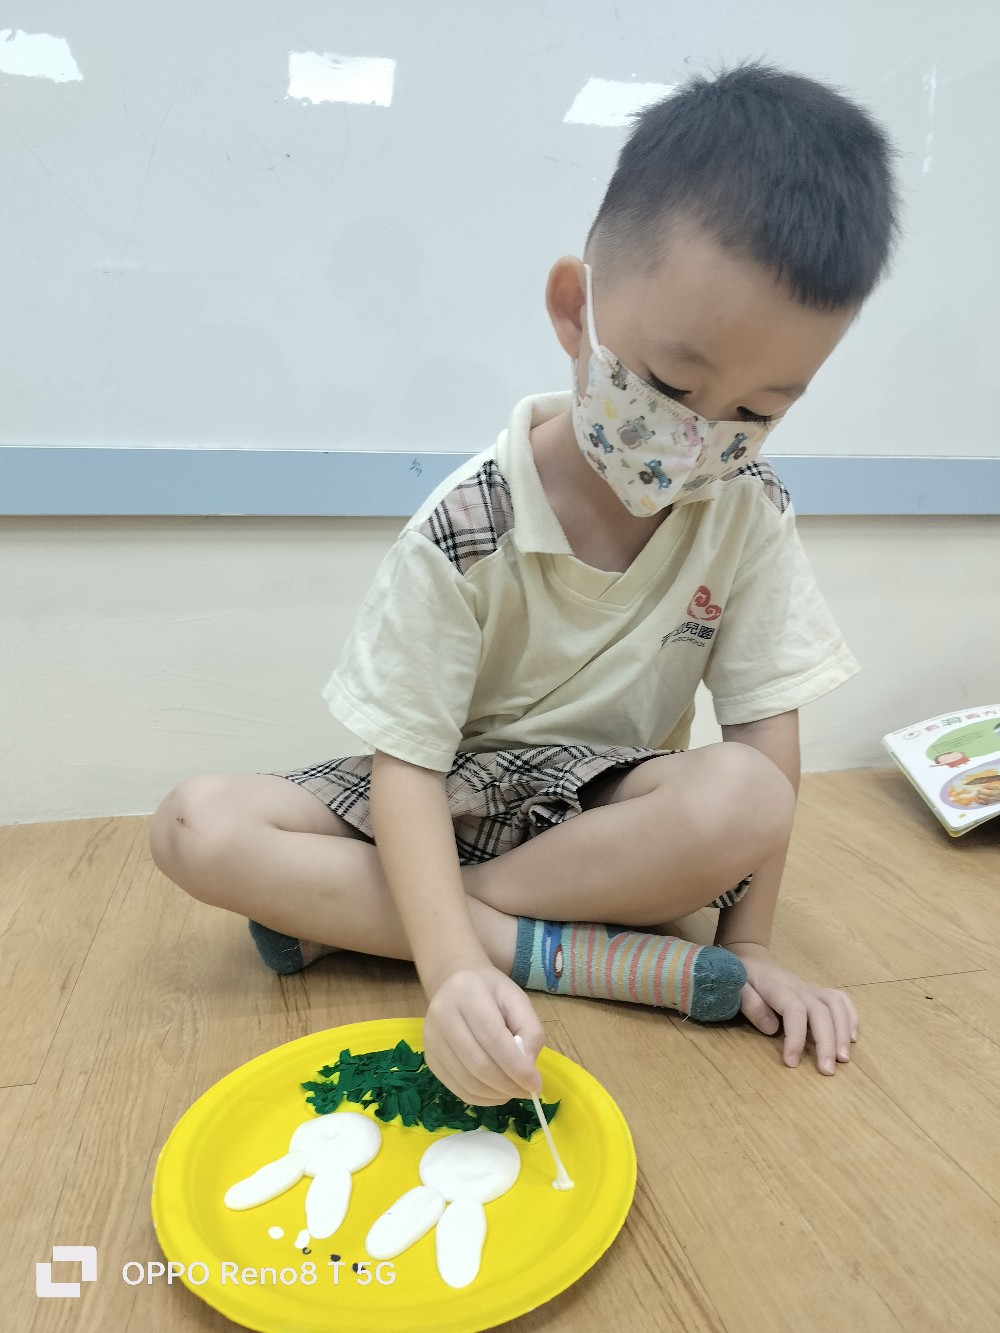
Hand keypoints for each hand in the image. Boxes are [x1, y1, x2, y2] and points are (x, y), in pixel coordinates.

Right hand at [422, 958, 545, 1104]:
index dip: (514, 1065)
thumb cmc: (490, 992)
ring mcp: (431, 1038)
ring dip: (495, 1095)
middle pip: (477, 1063)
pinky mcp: (429, 1057)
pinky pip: (456, 1089)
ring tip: (513, 1090)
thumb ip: (530, 1030)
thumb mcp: (517, 1000)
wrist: (454, 983)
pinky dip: (481, 1098)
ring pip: (466, 1081)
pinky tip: (496, 1092)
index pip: (491, 1036)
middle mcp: (442, 1015)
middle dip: (507, 1084)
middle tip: (527, 1091)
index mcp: (467, 993)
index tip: (535, 1084)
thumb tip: (528, 1066)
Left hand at [723, 943, 859, 1075]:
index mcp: (777, 988)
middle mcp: (799, 988)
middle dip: (827, 1042)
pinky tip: (852, 1038)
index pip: (794, 1011)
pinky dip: (851, 1017)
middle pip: (821, 1011)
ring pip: (836, 1005)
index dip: (796, 1037)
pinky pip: (840, 1000)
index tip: (791, 1063)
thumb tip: (772, 1029)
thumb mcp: (736, 986)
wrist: (751, 957)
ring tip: (843, 1059)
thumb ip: (750, 1004)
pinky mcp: (817, 993)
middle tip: (827, 1071)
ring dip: (843, 1032)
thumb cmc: (742, 976)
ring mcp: (811, 989)